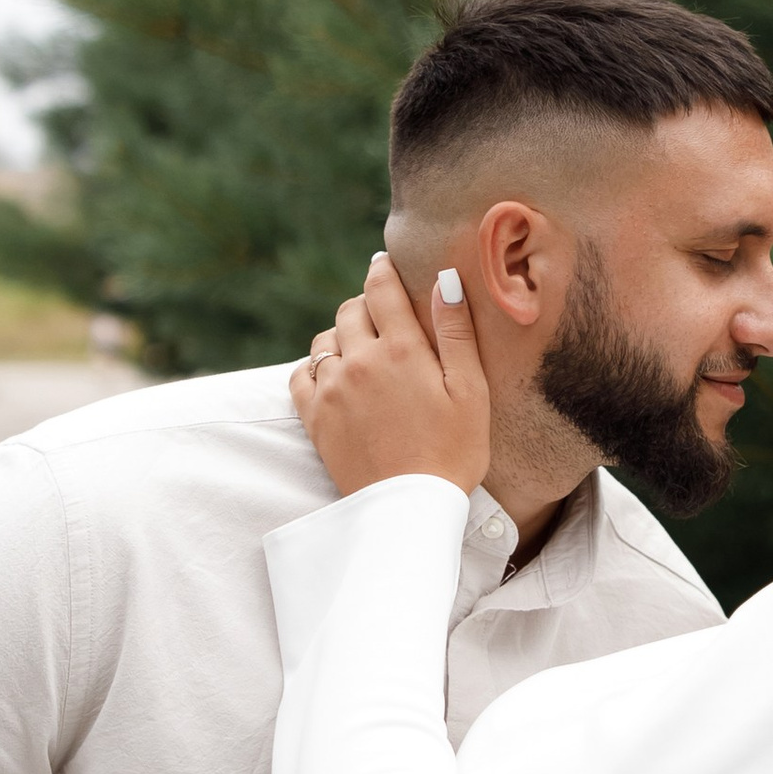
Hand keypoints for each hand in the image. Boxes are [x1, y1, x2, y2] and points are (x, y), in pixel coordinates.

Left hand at [291, 251, 491, 498]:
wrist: (410, 508)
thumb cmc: (453, 452)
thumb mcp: (471, 391)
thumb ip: (456, 332)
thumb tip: (444, 280)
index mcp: (401, 349)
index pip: (381, 287)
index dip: (383, 269)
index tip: (385, 265)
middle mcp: (359, 361)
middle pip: (350, 309)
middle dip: (366, 306)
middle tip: (384, 319)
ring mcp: (331, 390)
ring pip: (326, 340)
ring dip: (342, 337)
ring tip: (363, 352)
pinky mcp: (314, 418)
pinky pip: (301, 375)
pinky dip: (315, 369)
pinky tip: (335, 378)